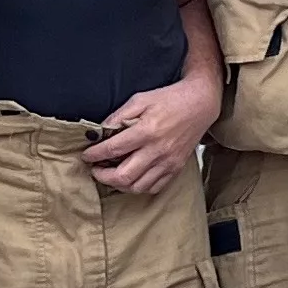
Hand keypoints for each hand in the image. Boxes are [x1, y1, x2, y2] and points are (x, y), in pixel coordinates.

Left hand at [84, 70, 220, 195]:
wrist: (200, 104)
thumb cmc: (170, 99)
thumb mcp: (140, 99)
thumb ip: (119, 116)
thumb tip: (100, 131)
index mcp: (146, 131)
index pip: (113, 150)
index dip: (94, 155)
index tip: (86, 155)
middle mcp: (157, 150)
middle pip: (123, 176)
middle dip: (103, 176)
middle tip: (95, 169)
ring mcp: (168, 162)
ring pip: (137, 187)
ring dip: (119, 184)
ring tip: (111, 174)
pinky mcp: (176, 168)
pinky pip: (154, 188)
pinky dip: (138, 187)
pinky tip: (131, 178)